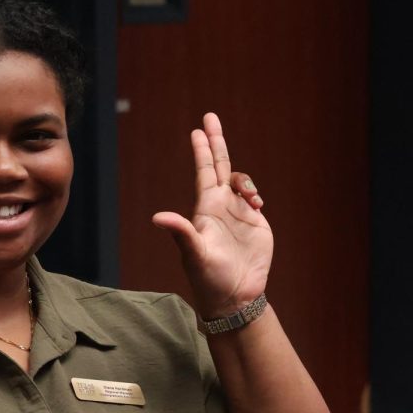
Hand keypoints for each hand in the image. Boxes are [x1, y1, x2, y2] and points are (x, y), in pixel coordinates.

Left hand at [152, 113, 272, 318]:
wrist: (236, 296)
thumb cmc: (209, 277)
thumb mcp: (194, 254)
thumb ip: (180, 232)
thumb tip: (157, 217)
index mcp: (205, 209)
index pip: (204, 172)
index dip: (202, 150)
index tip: (198, 129)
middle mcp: (221, 207)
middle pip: (219, 166)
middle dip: (216, 142)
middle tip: (211, 116)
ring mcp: (238, 213)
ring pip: (239, 181)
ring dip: (244, 180)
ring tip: (250, 198)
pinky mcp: (255, 223)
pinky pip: (254, 197)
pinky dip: (255, 193)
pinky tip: (256, 204)